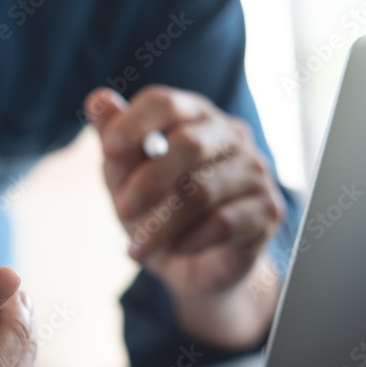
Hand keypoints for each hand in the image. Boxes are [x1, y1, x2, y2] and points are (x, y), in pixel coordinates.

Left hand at [84, 85, 284, 296]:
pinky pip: (223, 223)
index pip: (166, 103)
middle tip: (122, 211)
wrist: (194, 266)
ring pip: (202, 191)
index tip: (109, 151)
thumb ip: (113, 141)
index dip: (135, 124)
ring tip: (138, 248)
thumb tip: (97, 100)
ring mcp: (255, 170)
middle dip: (147, 182)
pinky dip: (189, 240)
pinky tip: (174, 249)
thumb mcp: (124, 179)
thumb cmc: (157, 210)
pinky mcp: (268, 209)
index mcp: (193, 116)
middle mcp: (230, 135)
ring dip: (161, 224)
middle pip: (188, 145)